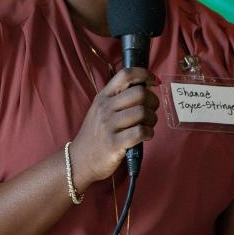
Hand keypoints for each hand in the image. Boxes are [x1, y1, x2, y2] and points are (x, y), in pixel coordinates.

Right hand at [69, 67, 159, 187]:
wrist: (79, 160)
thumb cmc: (96, 135)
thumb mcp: (101, 110)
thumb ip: (118, 98)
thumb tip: (146, 86)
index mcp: (103, 96)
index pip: (125, 75)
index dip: (144, 74)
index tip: (154, 82)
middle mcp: (105, 108)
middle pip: (140, 93)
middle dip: (153, 101)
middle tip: (151, 111)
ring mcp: (108, 125)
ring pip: (142, 112)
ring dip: (152, 119)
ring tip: (148, 125)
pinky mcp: (114, 143)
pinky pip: (140, 132)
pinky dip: (149, 133)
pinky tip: (145, 136)